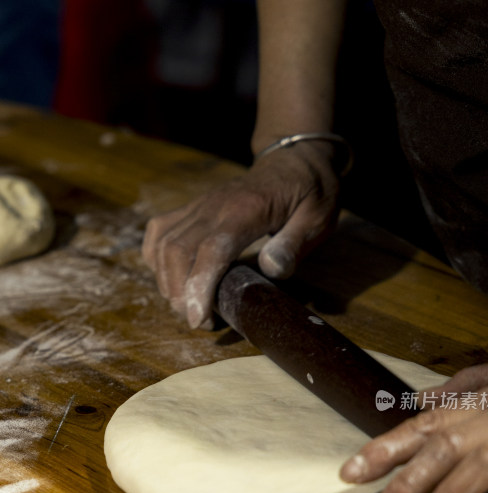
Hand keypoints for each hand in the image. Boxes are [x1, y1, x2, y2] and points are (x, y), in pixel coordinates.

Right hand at [142, 142, 340, 328]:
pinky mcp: (191, 208)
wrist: (293, 161)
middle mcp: (214, 206)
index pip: (212, 250)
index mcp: (246, 210)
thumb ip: (294, 243)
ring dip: (167, 282)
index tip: (198, 319)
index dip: (199, 286)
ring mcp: (199, 205)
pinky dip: (155, 259)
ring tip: (187, 307)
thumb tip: (272, 268)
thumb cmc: (308, 194)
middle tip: (199, 321)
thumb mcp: (317, 218)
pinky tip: (168, 279)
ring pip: (164, 243)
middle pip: (178, 250)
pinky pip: (159, 231)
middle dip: (179, 293)